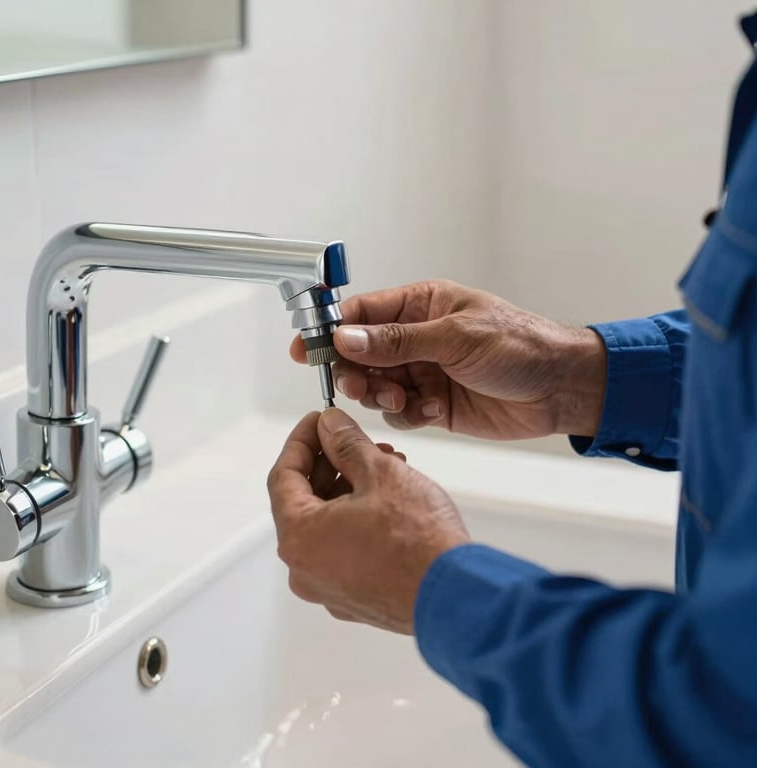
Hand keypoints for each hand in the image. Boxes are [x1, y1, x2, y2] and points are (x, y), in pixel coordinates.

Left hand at [267, 408, 469, 633]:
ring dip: (350, 489)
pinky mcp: (355, 598)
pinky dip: (359, 519)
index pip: (283, 476)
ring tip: (386, 464)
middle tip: (355, 439)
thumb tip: (330, 425)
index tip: (319, 420)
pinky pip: (344, 549)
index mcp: (299, 538)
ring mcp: (329, 589)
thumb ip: (346, 444)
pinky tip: (390, 499)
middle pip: (304, 501)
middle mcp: (304, 569)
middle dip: (332, 464)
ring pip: (328, 525)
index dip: (302, 441)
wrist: (456, 596)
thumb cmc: (417, 538)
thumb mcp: (380, 473)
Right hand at [290, 280, 605, 439]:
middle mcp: (417, 338)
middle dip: (355, 371)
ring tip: (403, 398)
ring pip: (377, 385)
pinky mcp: (433, 404)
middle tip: (358, 384)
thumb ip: (397, 340)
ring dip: (380, 395)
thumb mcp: (455, 336)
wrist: (560, 388)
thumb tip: (347, 337)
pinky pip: (400, 411)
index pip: (362, 313)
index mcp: (422, 306)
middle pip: (362, 353)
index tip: (307, 348)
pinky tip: (429, 411)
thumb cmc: (520, 345)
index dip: (332, 330)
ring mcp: (424, 372)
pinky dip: (407, 414)